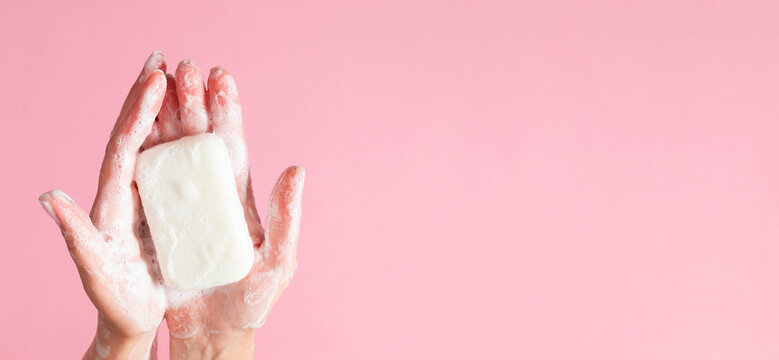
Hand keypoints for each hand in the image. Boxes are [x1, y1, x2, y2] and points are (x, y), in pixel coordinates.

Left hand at [39, 52, 168, 359]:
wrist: (131, 319)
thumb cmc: (115, 302)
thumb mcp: (95, 272)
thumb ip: (75, 237)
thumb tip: (47, 197)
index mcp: (111, 201)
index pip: (123, 146)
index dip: (138, 111)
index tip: (155, 78)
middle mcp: (128, 190)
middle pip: (139, 133)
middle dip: (149, 95)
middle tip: (162, 58)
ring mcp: (148, 196)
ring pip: (160, 143)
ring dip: (170, 108)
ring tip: (182, 76)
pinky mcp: (166, 206)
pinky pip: (177, 165)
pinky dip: (187, 138)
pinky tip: (199, 122)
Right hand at [145, 60, 305, 358]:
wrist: (215, 331)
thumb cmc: (252, 300)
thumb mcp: (277, 261)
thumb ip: (287, 218)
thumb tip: (297, 169)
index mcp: (240, 197)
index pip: (233, 144)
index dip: (227, 111)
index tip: (220, 77)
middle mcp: (212, 193)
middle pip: (201, 138)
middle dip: (194, 102)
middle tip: (184, 67)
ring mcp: (184, 205)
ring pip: (173, 152)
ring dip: (166, 117)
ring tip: (158, 82)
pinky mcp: (160, 222)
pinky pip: (148, 183)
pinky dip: (142, 152)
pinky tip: (135, 126)